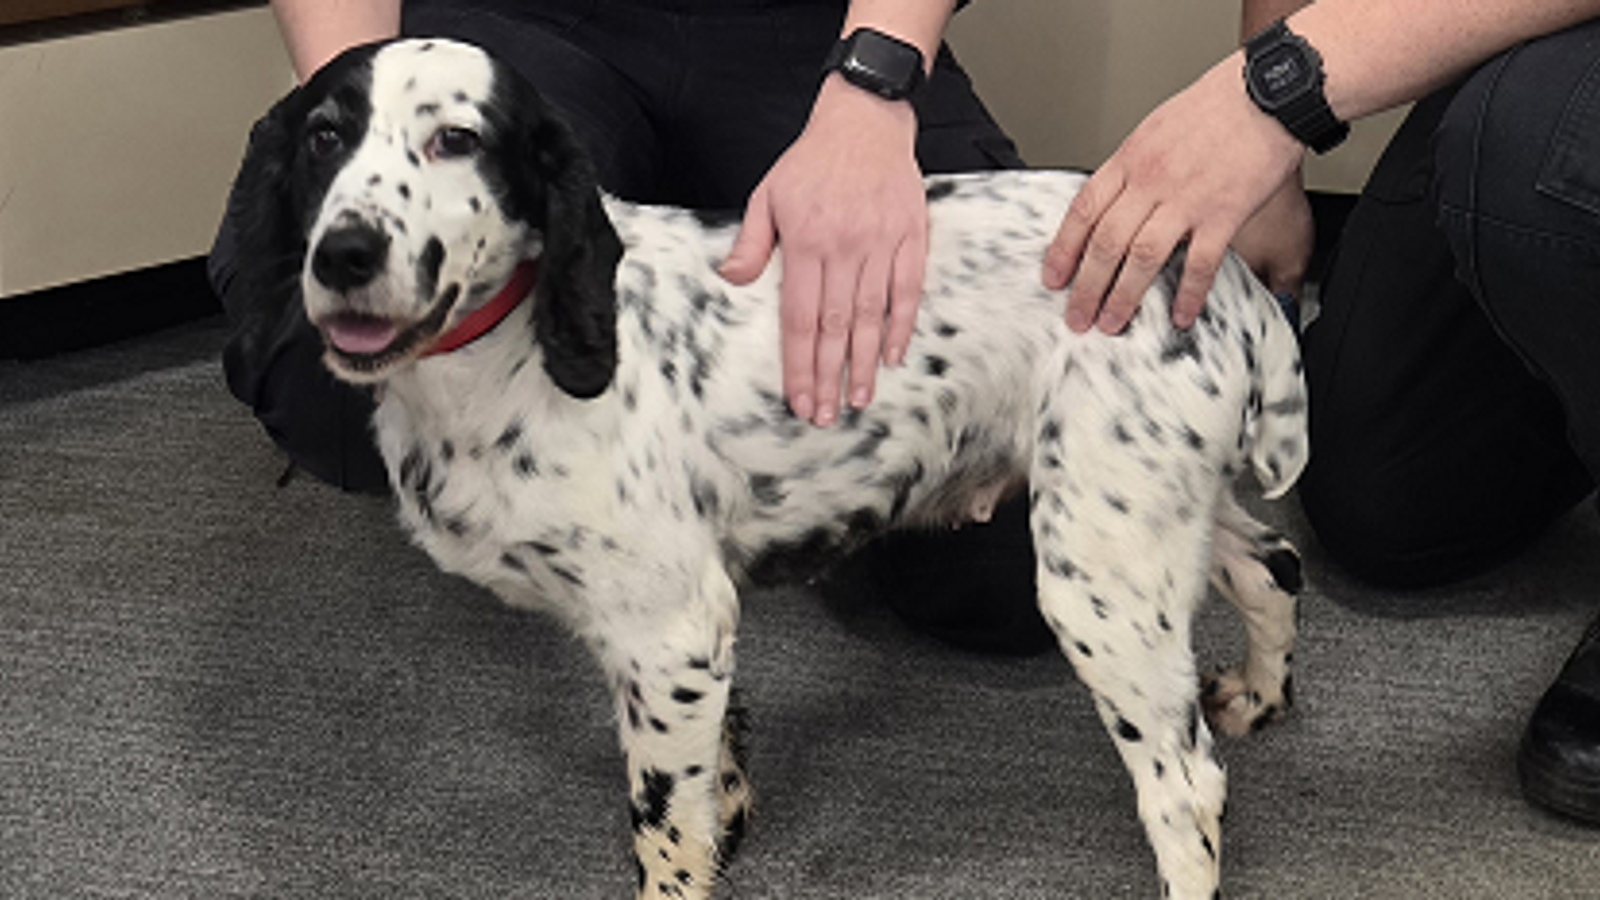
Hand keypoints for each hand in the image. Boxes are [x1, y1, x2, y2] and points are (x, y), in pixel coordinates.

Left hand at [721, 75, 926, 426]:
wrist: (865, 119)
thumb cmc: (812, 160)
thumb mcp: (767, 193)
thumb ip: (751, 241)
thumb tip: (731, 278)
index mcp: (805, 242)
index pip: (800, 318)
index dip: (800, 364)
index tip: (799, 398)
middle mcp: (844, 246)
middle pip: (836, 326)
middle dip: (830, 376)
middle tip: (828, 415)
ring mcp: (881, 242)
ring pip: (872, 315)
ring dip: (865, 362)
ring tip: (859, 398)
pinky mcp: (910, 235)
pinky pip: (908, 289)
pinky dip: (902, 325)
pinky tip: (892, 356)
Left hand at [1042, 54, 1304, 333]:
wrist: (1267, 92)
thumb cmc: (1217, 105)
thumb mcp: (1156, 128)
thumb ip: (1134, 166)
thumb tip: (1116, 199)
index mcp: (1131, 159)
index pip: (1084, 210)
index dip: (1064, 249)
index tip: (1053, 277)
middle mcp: (1152, 180)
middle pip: (1106, 242)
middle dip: (1086, 286)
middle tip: (1077, 316)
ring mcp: (1186, 198)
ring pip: (1142, 257)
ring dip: (1124, 296)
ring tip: (1112, 323)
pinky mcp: (1224, 212)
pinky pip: (1200, 263)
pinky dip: (1188, 294)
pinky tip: (1181, 315)